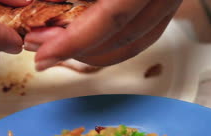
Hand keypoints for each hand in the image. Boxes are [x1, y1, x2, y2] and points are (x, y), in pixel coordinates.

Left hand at [23, 0, 182, 70]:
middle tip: (41, 49)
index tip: (42, 55)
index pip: (110, 20)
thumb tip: (38, 3)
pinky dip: (113, 46)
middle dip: (75, 51)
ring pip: (132, 45)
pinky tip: (87, 43)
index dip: (72, 42)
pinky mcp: (169, 4)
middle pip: (121, 40)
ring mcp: (172, 1)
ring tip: (58, 48)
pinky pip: (143, 36)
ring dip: (92, 53)